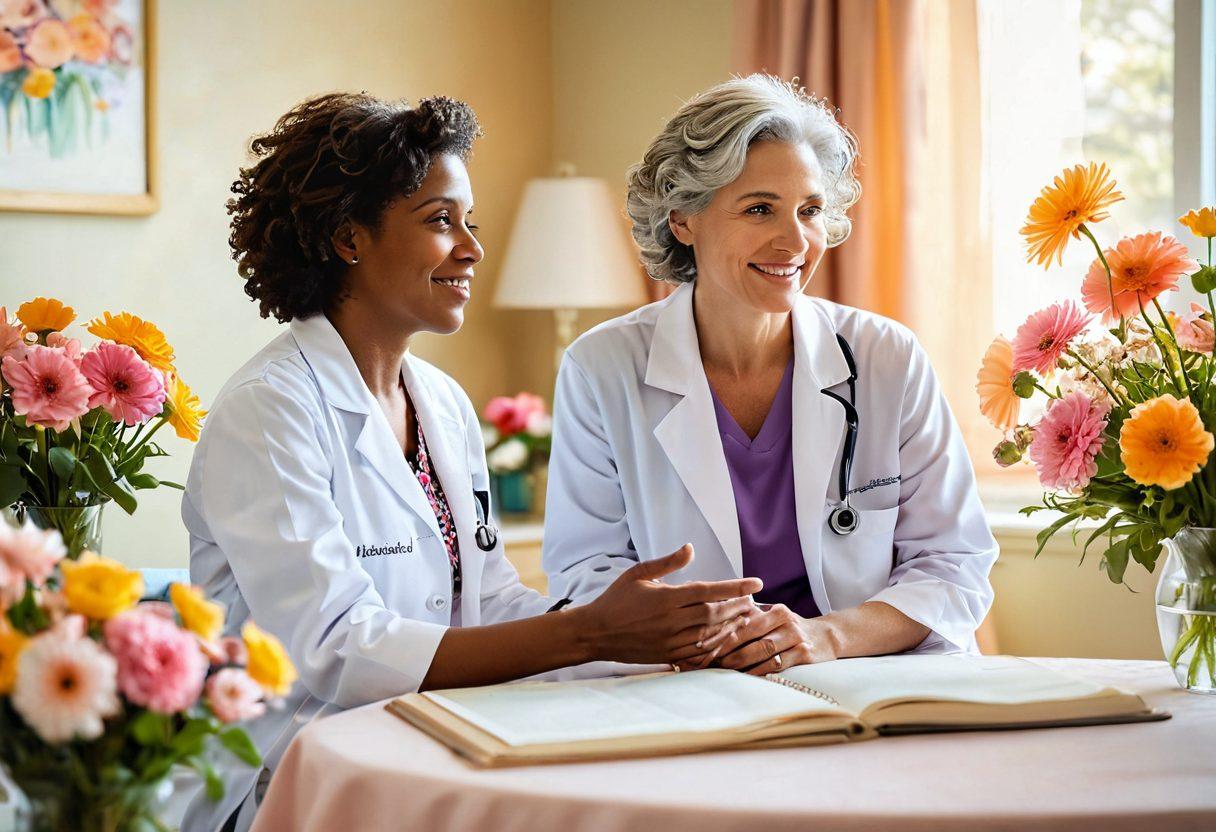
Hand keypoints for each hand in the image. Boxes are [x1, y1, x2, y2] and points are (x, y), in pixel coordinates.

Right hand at [576, 544, 762, 665]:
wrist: (595, 633)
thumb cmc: (615, 599)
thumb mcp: (638, 573)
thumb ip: (667, 562)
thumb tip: (690, 548)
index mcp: (665, 597)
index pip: (709, 590)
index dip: (735, 587)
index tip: (756, 583)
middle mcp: (671, 620)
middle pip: (715, 613)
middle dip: (738, 606)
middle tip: (754, 601)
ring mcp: (670, 640)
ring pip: (711, 634)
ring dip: (732, 626)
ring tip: (746, 618)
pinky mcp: (668, 656)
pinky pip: (699, 652)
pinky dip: (716, 645)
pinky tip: (726, 638)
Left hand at [678, 603, 838, 674]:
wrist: (826, 637)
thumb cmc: (788, 629)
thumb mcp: (772, 618)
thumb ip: (748, 619)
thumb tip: (711, 623)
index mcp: (774, 609)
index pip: (742, 620)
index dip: (721, 631)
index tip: (702, 642)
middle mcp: (786, 620)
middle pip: (750, 634)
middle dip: (727, 647)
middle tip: (708, 658)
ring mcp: (796, 637)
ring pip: (762, 650)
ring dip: (740, 661)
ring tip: (722, 669)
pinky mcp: (805, 654)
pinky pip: (777, 665)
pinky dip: (759, 671)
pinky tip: (745, 677)